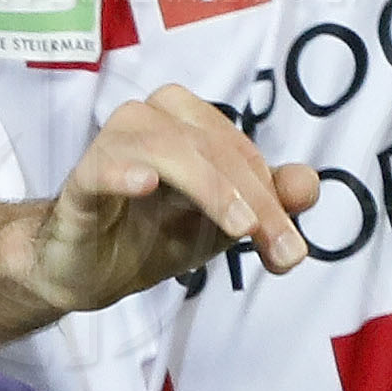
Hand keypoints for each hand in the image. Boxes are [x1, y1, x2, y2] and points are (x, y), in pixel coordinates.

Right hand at [14, 86, 321, 315]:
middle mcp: (150, 119)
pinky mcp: (81, 179)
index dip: (273, 198)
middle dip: (254, 200)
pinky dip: (124, 171)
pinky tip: (145, 184)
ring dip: (211, 188)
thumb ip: (269, 203)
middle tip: (281, 252)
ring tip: (240, 228)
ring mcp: (113, 146)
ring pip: (169, 147)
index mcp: (187, 121)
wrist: (88, 271)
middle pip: (214, 147)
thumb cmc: (155, 234)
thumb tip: (310, 183)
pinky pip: (102, 166)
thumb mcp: (223, 226)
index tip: (292, 253)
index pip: (241, 152)